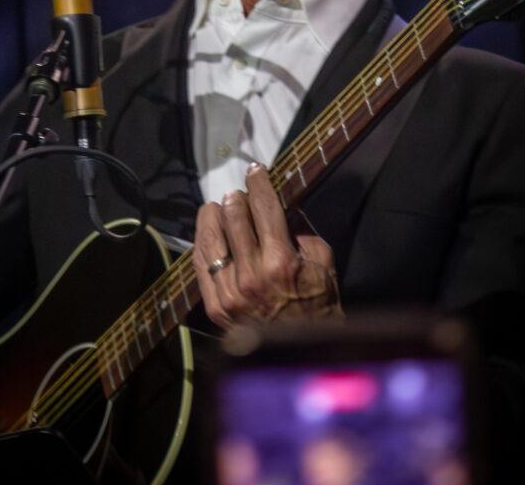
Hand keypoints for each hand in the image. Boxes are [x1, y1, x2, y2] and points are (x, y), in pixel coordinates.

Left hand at [193, 162, 340, 329]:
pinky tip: (208, 231)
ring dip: (215, 214)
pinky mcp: (215, 306)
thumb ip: (303, 232)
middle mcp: (252, 274)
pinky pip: (201, 263)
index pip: (264, 206)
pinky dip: (203, 241)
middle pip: (234, 215)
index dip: (258, 182)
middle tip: (239, 193)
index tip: (255, 170)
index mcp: (282, 261)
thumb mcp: (323, 264)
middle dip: (237, 197)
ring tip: (219, 207)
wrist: (300, 355)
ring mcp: (230, 291)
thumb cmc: (317, 306)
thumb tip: (281, 208)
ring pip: (212, 236)